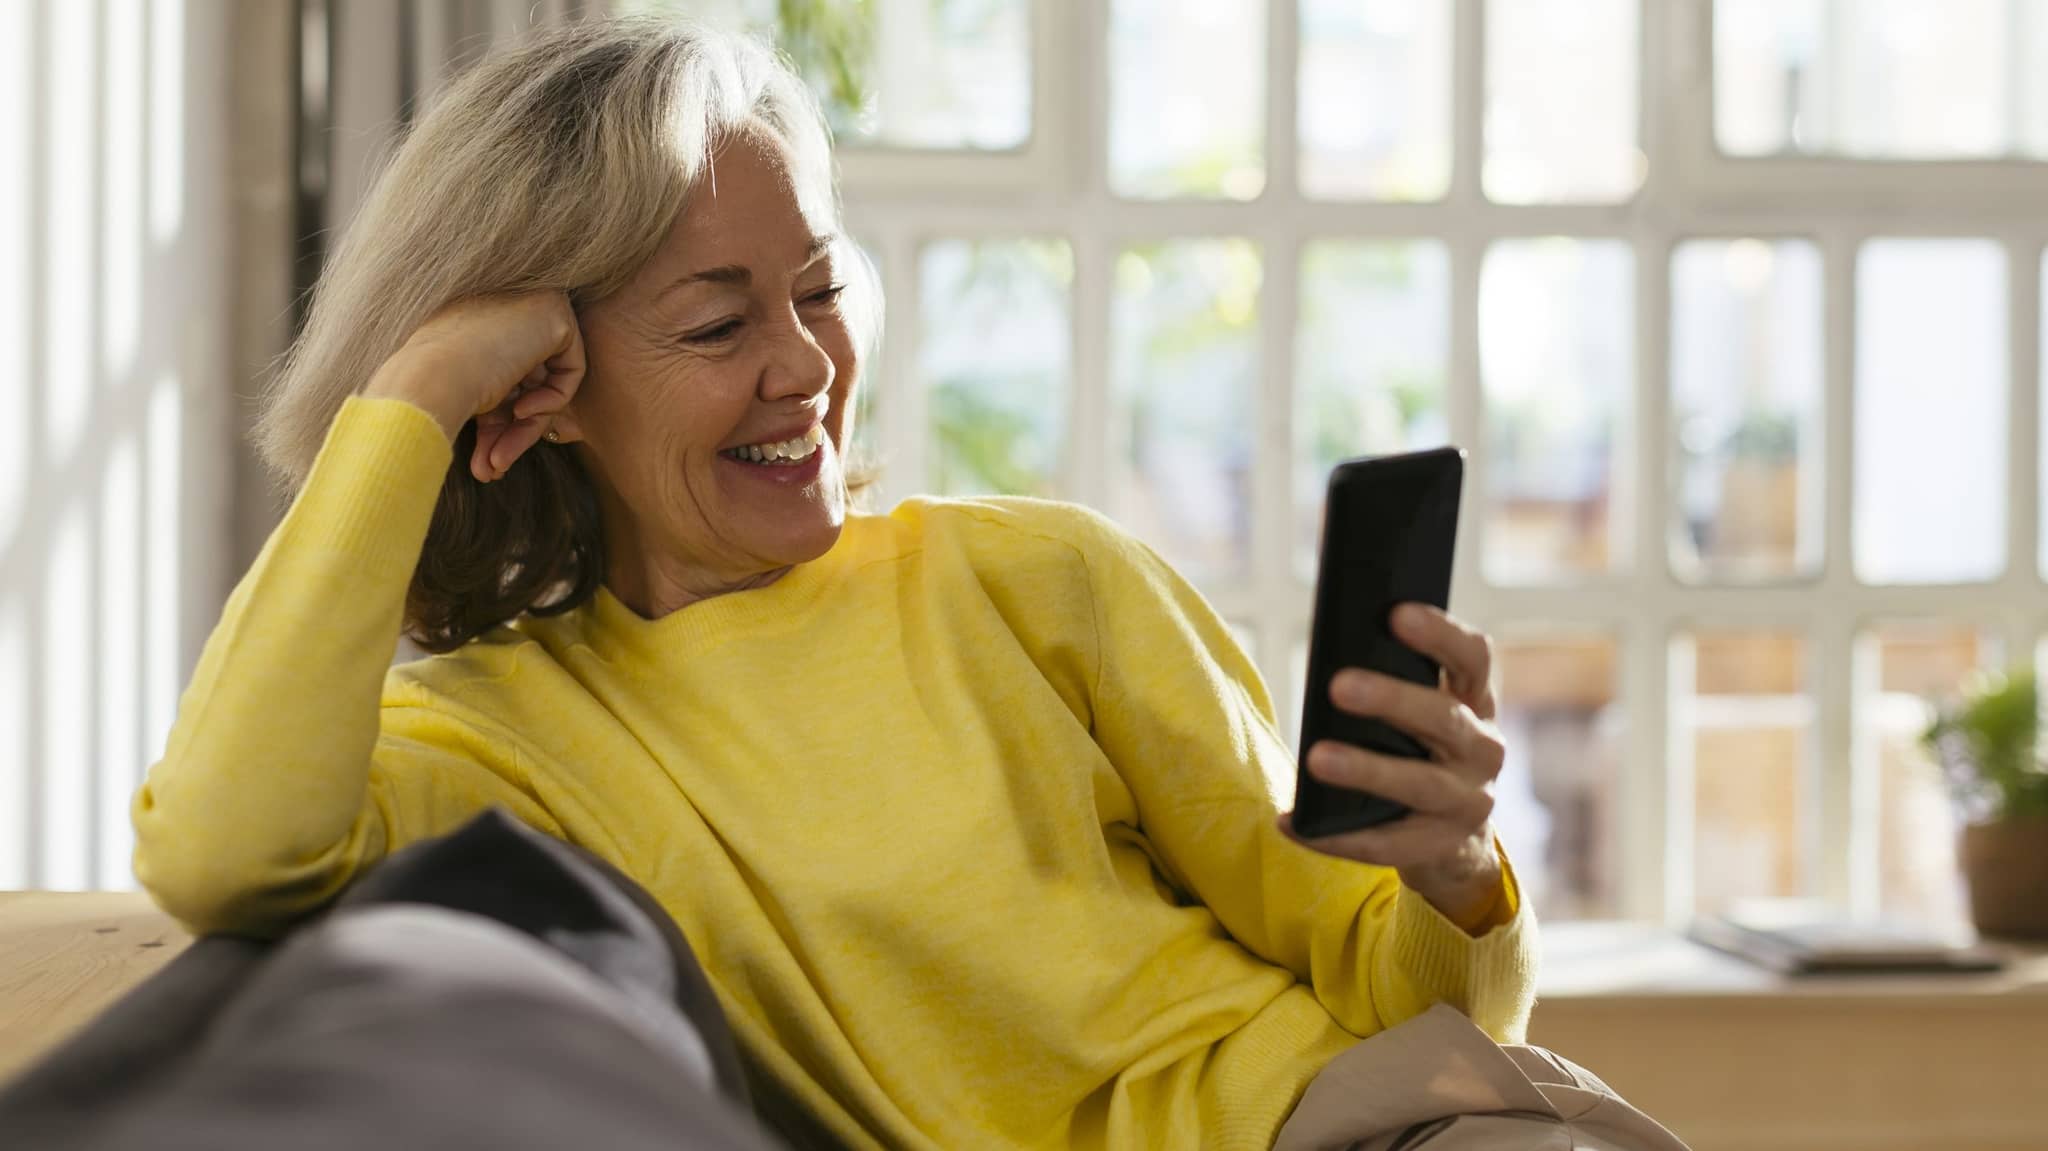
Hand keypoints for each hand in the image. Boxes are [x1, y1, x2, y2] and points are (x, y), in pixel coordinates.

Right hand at [362, 291, 586, 482]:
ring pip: (544, 381)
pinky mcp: (555, 313)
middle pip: (525, 379)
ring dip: (525, 428)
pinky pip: (571, 369)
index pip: (502, 373)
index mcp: (473, 317)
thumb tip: (516, 411)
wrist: (424, 381)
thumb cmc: (428, 390)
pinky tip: (522, 411)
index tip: (482, 451)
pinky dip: (552, 400)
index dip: (497, 416)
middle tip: (491, 469)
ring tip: (496, 466)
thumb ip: (495, 397)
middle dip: (509, 430)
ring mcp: (530, 302)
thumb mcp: (464, 391)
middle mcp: (502, 303)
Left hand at [1278, 603, 1507, 930]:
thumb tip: (1330, 664)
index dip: (1440, 634)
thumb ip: (1395, 689)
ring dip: (1365, 769)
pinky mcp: (1440, 847)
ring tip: (1316, 758)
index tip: (1397, 612)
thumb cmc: (1419, 756)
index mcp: (1475, 704)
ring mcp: (1468, 803)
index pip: (1472, 658)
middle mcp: (1483, 750)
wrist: (1455, 843)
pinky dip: (1335, 837)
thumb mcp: (1421, 719)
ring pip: (1418, 782)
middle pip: (1442, 719)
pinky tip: (1293, 824)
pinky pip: (1385, 844)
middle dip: (1391, 699)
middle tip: (1337, 685)